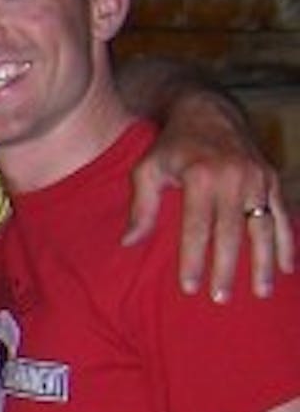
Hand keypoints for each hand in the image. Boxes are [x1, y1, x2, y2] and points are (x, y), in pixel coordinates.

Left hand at [126, 98, 293, 301]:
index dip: (194, 259)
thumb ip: (140, 206)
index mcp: (200, 176)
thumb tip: (128, 244)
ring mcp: (257, 178)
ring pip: (264, 228)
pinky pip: (283, 215)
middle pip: (231, 233)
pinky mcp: (272, 179)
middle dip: (226, 268)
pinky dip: (288, 242)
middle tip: (221, 298)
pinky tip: (288, 268)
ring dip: (264, 262)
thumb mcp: (146, 169)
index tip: (190, 288)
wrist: (207, 112)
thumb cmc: (171, 146)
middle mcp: (233, 177)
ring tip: (259, 292)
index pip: (197, 228)